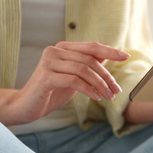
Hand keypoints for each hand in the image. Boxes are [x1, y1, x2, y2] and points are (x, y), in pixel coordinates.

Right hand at [15, 42, 129, 123]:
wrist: (27, 105)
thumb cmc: (53, 90)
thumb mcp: (75, 75)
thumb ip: (88, 63)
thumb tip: (110, 53)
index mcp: (63, 47)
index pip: (92, 46)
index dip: (110, 50)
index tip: (126, 56)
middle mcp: (55, 51)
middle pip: (90, 60)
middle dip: (107, 76)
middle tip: (116, 90)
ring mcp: (49, 62)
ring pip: (84, 69)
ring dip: (100, 84)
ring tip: (109, 96)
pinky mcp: (46, 77)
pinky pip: (74, 81)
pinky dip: (89, 89)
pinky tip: (96, 97)